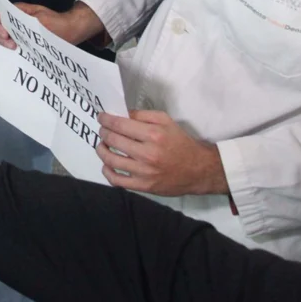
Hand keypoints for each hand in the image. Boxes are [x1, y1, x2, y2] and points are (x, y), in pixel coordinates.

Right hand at [0, 1, 104, 48]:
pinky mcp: (21, 39)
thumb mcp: (41, 19)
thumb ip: (25, 22)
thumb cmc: (57, 22)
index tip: (6, 35)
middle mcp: (14, 20)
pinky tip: (17, 53)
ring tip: (15, 49)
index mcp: (17, 11)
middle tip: (13, 46)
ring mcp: (16, 30)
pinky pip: (9, 43)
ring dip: (3, 43)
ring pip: (0, 36)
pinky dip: (9, 48)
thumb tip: (11, 28)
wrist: (70, 30)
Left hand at [97, 110, 228, 196]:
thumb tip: (121, 115)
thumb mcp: (166, 121)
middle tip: (103, 130)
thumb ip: (143, 115)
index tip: (101, 117)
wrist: (199, 170)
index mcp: (154, 135)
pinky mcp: (144, 186)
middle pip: (113, 140)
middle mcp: (147, 154)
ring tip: (102, 145)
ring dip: (101, 150)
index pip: (120, 124)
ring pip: (111, 160)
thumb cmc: (181, 143)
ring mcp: (144, 172)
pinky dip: (107, 171)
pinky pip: (117, 180)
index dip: (106, 119)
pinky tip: (107, 165)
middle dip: (103, 132)